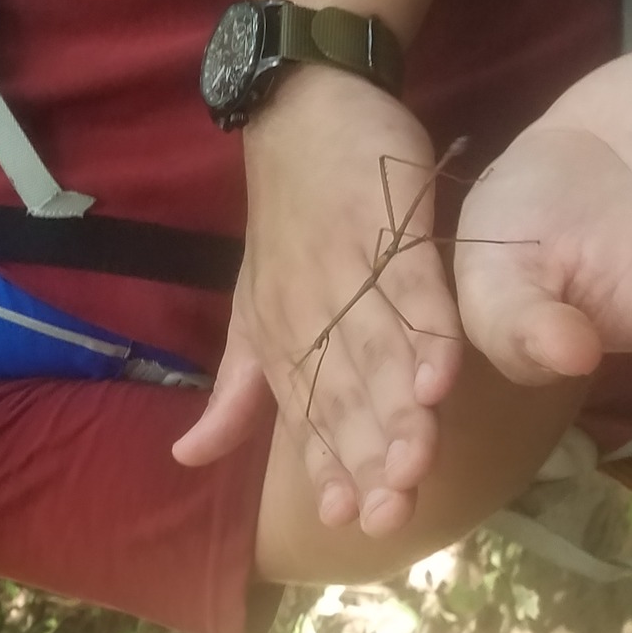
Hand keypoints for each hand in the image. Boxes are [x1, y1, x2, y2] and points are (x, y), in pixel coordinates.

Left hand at [174, 66, 462, 537]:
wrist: (304, 111)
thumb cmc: (290, 219)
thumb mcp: (252, 310)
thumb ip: (236, 392)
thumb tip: (188, 460)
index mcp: (281, 335)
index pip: (308, 415)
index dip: (329, 469)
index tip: (347, 522)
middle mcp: (312, 311)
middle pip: (345, 396)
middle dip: (367, 460)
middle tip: (388, 517)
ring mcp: (351, 269)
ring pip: (377, 355)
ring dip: (398, 414)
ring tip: (415, 468)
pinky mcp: (391, 227)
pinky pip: (412, 289)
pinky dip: (428, 334)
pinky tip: (443, 380)